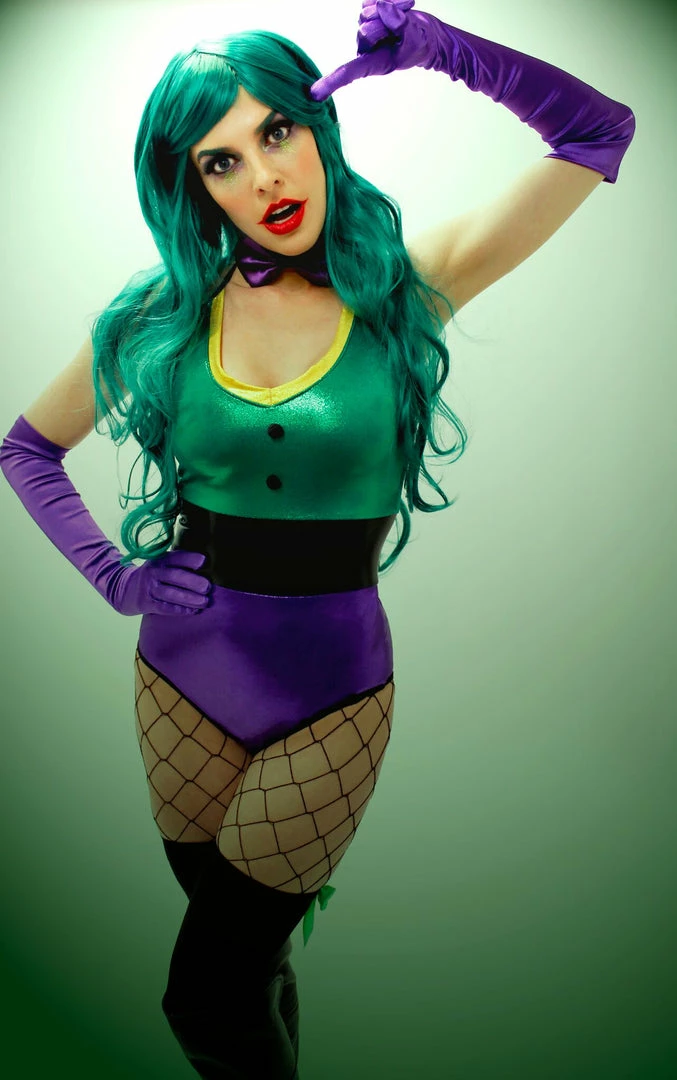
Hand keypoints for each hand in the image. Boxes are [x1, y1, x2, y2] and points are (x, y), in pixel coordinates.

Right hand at [108, 550, 212, 615]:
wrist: (125, 589)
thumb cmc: (154, 575)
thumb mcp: (161, 563)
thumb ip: (179, 562)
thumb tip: (207, 566)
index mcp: (159, 559)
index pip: (175, 557)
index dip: (189, 558)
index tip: (203, 562)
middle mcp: (153, 572)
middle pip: (175, 576)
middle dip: (193, 582)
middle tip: (207, 587)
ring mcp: (149, 588)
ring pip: (171, 594)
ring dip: (190, 598)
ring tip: (204, 602)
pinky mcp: (146, 603)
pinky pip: (165, 608)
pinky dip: (180, 610)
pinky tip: (193, 610)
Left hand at [310, 0, 442, 100]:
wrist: (429, 36)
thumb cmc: (421, 45)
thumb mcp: (415, 38)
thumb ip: (399, 24)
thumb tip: (381, 8)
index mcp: (372, 64)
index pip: (348, 72)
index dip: (331, 82)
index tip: (314, 94)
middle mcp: (365, 48)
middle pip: (365, 29)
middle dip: (386, 24)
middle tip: (402, 29)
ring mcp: (366, 29)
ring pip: (367, 12)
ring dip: (390, 10)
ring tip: (404, 18)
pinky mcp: (370, 13)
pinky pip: (372, 0)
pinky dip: (391, 0)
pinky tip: (403, 7)